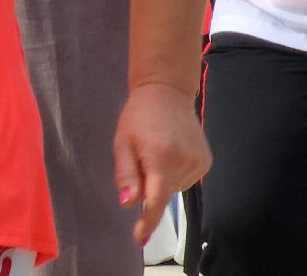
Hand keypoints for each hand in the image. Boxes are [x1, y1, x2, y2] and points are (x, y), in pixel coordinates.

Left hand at [114, 81, 211, 244]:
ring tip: (155, 151)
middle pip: (163, 194)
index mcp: (160, 158)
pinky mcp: (207, 161)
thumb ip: (126, 174)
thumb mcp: (122, 142)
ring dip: (162, 179)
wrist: (166, 92)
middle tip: (139, 158)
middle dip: (149, 186)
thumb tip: (129, 204)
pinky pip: (185, 179)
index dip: (148, 221)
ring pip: (174, 187)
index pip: (156, 200)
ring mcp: (199, 163)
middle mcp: (184, 163)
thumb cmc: (138, 116)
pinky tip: (169, 152)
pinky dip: (174, 173)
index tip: (139, 237)